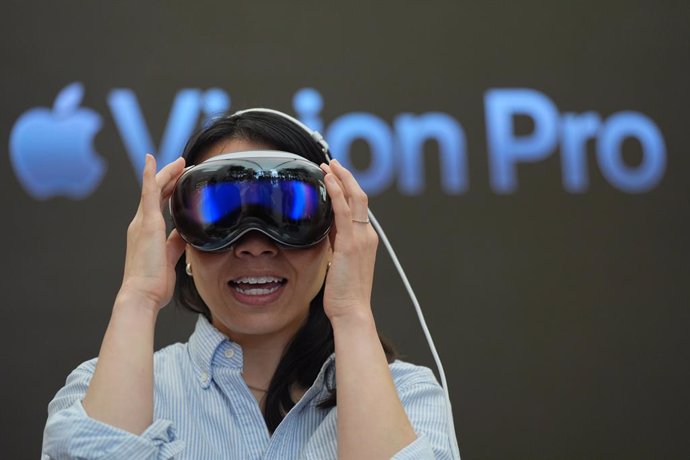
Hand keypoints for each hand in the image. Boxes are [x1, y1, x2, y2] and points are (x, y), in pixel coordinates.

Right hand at [119, 154, 186, 311]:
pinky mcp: (147, 223)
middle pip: (157, 193)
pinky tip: (151, 159)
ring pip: (154, 189)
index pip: (159, 204)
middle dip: (170, 176)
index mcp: (147, 232)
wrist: (141, 294)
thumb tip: (186, 233)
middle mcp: (141, 224)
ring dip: (166, 173)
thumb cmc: (154, 283)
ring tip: (179, 161)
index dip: (168, 190)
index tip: (179, 178)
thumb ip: (176, 242)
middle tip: (182, 164)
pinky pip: (148, 193)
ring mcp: (142, 222)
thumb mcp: (170, 257)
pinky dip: (150, 175)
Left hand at [320, 159, 378, 321]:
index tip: (336, 177)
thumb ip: (334, 244)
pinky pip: (344, 211)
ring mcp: (361, 238)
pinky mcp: (350, 243)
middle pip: (360, 197)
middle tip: (332, 162)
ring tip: (329, 165)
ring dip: (341, 179)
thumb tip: (324, 231)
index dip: (348, 189)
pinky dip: (337, 193)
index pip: (358, 207)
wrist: (352, 311)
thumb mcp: (338, 263)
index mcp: (365, 240)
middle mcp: (367, 235)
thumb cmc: (344, 294)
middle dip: (346, 177)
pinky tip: (329, 180)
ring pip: (355, 198)